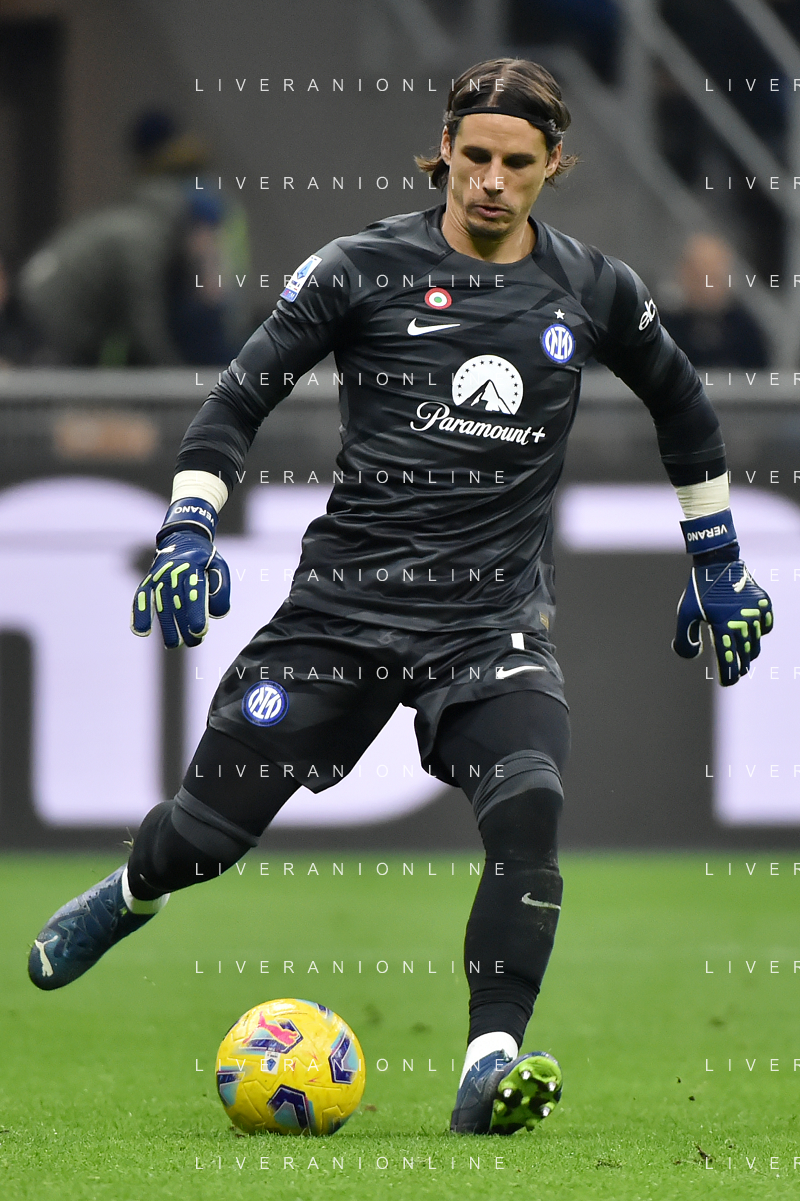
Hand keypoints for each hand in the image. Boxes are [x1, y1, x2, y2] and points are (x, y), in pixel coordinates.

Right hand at [132, 500, 230, 647]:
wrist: (183, 538)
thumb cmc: (205, 560)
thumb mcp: (220, 567)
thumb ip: (221, 589)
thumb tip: (216, 613)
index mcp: (193, 567)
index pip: (194, 593)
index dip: (196, 613)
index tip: (199, 631)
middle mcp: (173, 572)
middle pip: (177, 604)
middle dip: (184, 626)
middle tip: (193, 642)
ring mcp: (158, 577)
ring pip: (161, 605)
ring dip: (166, 627)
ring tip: (174, 644)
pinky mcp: (148, 581)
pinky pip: (141, 599)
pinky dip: (139, 615)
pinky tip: (142, 632)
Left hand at [673, 557, 772, 685]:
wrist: (717, 563)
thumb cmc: (698, 590)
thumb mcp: (685, 614)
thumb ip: (685, 639)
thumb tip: (693, 655)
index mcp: (723, 627)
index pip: (729, 661)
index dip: (729, 676)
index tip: (727, 682)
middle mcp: (742, 623)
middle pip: (745, 656)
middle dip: (740, 666)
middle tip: (735, 671)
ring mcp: (755, 613)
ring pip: (756, 643)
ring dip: (749, 652)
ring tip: (742, 654)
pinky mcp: (763, 604)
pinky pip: (766, 626)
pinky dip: (760, 633)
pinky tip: (751, 633)